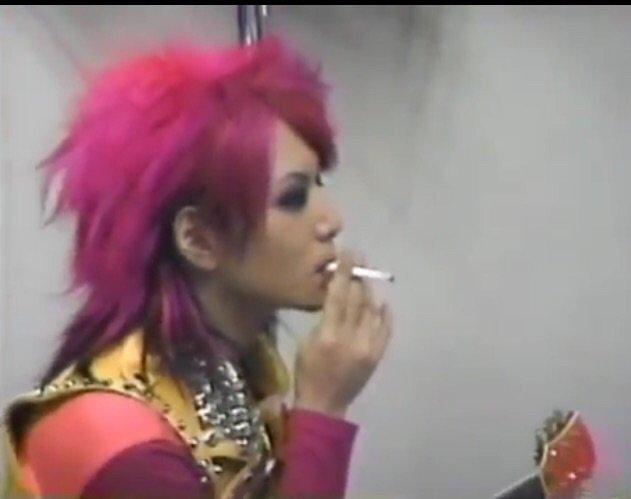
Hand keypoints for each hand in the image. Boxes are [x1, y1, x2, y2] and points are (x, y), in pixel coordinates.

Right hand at [293, 252, 392, 417]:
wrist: (325, 405)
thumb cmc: (307, 372)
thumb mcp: (306, 342)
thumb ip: (322, 318)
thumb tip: (334, 294)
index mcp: (329, 334)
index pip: (338, 295)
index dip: (344, 273)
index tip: (348, 255)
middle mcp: (351, 338)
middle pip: (357, 299)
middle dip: (357, 277)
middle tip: (358, 260)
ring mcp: (367, 347)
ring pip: (372, 310)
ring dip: (369, 292)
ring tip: (365, 279)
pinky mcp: (377, 356)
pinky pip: (385, 330)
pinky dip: (385, 315)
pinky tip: (383, 303)